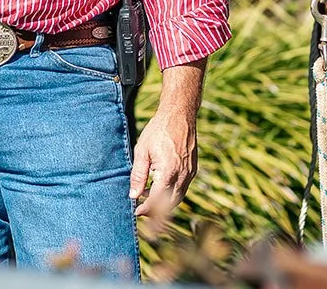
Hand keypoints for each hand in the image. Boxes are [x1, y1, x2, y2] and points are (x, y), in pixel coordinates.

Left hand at [130, 109, 196, 227]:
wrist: (179, 115)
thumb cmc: (158, 130)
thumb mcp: (142, 151)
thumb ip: (138, 175)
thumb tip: (133, 195)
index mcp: (168, 172)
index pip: (157, 201)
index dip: (146, 209)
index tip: (136, 211)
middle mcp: (182, 175)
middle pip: (169, 204)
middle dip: (155, 211)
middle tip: (141, 209)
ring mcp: (190, 173)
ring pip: (178, 197)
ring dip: (164, 203)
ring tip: (148, 196)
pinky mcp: (193, 169)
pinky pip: (183, 188)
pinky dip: (172, 192)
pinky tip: (159, 186)